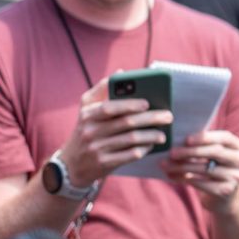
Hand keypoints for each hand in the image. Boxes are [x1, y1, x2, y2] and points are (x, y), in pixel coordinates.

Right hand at [58, 78, 173, 185]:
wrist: (71, 165)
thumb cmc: (85, 131)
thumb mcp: (86, 110)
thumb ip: (101, 90)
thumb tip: (121, 73)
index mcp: (88, 115)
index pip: (109, 107)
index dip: (129, 104)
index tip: (147, 103)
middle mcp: (90, 131)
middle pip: (126, 123)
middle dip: (151, 118)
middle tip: (168, 116)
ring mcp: (96, 149)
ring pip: (131, 139)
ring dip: (151, 135)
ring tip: (163, 134)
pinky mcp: (104, 164)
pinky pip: (129, 155)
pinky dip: (143, 149)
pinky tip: (151, 145)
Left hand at [164, 130, 238, 211]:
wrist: (223, 199)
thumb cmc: (214, 170)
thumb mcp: (213, 157)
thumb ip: (202, 146)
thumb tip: (176, 141)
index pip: (225, 137)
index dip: (206, 137)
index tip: (186, 139)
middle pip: (215, 152)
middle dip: (191, 151)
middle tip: (172, 153)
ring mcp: (235, 177)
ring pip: (205, 168)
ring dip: (182, 166)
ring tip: (165, 165)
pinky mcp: (225, 191)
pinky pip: (201, 183)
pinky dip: (184, 179)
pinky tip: (172, 176)